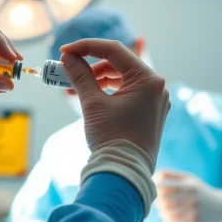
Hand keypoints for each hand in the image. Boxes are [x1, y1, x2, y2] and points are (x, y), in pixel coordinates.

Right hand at [59, 39, 169, 155]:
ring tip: (73, 89)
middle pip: (118, 65)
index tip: (65, 50)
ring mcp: (155, 100)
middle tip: (66, 72)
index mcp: (148, 79)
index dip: (86, 47)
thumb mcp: (93, 103)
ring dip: (96, 80)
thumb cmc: (112, 138)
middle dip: (90, 67)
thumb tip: (69, 57)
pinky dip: (107, 92)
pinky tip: (88, 97)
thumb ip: (80, 76)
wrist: (124, 175)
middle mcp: (156, 87)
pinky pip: (127, 93)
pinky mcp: (150, 112)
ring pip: (121, 79)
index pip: (114, 51)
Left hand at [155, 170, 221, 221]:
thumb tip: (152, 177)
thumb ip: (170, 174)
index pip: (167, 187)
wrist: (220, 207)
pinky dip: (167, 221)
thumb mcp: (188, 178)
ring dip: (161, 213)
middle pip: (166, 201)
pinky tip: (166, 219)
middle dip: (157, 202)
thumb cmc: (198, 190)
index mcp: (189, 185)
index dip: (155, 190)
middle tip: (155, 202)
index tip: (152, 191)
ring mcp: (194, 211)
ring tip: (161, 211)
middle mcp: (192, 198)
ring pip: (169, 214)